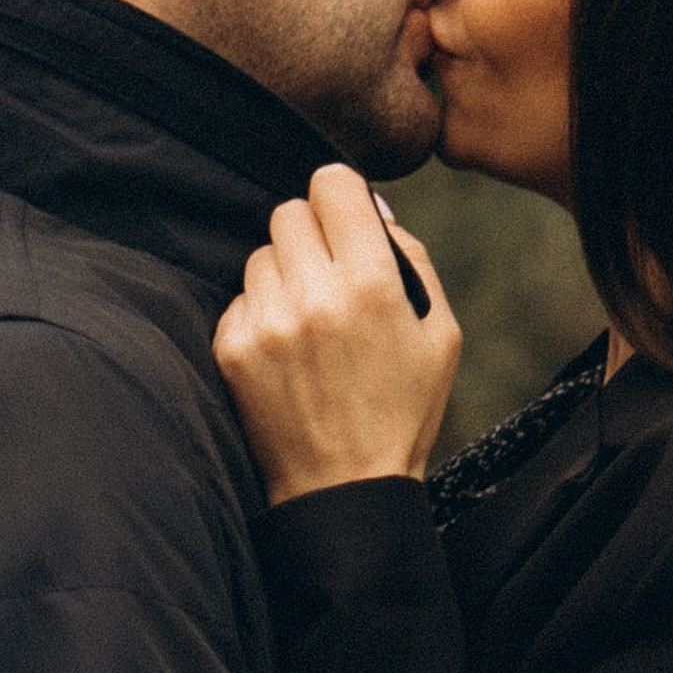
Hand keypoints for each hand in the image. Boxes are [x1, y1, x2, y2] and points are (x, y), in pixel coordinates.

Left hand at [213, 168, 461, 503]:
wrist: (344, 488)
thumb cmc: (402, 410)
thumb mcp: (440, 334)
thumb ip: (411, 260)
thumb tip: (372, 210)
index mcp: (371, 285)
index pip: (331, 184)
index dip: (342, 196)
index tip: (347, 219)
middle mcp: (314, 296)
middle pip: (289, 212)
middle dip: (313, 234)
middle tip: (332, 274)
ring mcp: (267, 323)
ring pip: (262, 253)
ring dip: (284, 273)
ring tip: (310, 320)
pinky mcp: (233, 348)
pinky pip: (240, 296)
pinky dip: (262, 312)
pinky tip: (288, 351)